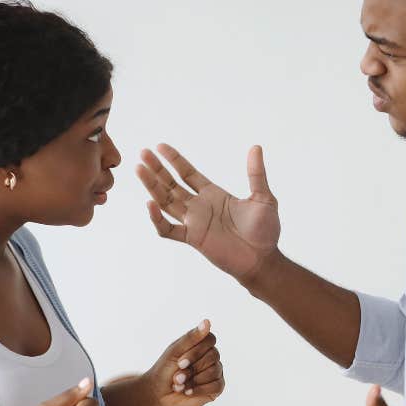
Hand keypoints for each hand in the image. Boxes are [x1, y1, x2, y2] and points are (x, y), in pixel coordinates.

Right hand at [137, 143, 280, 282]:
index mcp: (213, 194)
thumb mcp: (263, 197)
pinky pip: (168, 229)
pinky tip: (150, 204)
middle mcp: (199, 206)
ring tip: (139, 169)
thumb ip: (256, 173)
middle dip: (157, 169)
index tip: (160, 146)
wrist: (264, 259)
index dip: (174, 160)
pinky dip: (156, 219)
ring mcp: (194, 222)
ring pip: (165, 202)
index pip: (187, 173)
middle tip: (143, 153)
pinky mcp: (193, 239)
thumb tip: (255, 147)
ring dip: (151, 186)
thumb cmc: (265, 231)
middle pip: (171, 184)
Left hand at [143, 319, 225, 405]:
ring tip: (179, 385)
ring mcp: (215, 371)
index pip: (210, 339)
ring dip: (193, 380)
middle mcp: (211, 356)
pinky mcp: (216, 387)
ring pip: (214, 371)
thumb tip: (207, 321)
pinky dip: (199, 389)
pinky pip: (216, 385)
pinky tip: (187, 391)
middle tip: (176, 377)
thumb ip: (191, 337)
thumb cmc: (165, 370)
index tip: (180, 362)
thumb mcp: (175, 351)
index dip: (196, 351)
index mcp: (201, 344)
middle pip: (213, 356)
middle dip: (192, 368)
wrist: (158, 394)